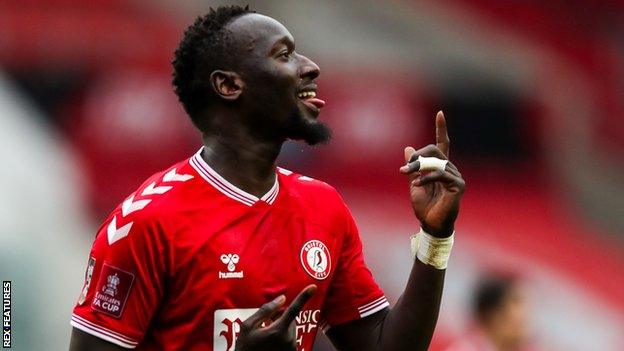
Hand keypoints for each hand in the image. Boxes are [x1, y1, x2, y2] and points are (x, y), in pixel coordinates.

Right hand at [235, 285, 316, 350]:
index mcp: (278, 331)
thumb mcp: (248, 326)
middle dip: (280, 317)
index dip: (303, 297)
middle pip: (290, 319)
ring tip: (266, 335)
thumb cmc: (245, 346)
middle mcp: (288, 339)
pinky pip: (290, 338)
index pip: (293, 309)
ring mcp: (291, 347)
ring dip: (281, 327)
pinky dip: (282, 336)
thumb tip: (282, 299)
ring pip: (290, 328)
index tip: (313, 287)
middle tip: (266, 323)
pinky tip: (270, 341)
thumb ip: (266, 310)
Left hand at [399, 111, 464, 236]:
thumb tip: (408, 148)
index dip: (441, 128)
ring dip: (419, 168)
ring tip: (406, 174)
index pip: (442, 143)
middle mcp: (450, 169)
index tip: (440, 113)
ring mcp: (456, 176)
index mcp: (440, 167)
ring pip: (436, 162)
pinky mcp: (458, 186)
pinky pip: (440, 174)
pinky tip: (416, 184)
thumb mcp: (414, 182)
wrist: (430, 224)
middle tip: (404, 168)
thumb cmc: (424, 206)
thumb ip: (413, 167)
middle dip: (418, 156)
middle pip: (435, 150)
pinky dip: (426, 178)